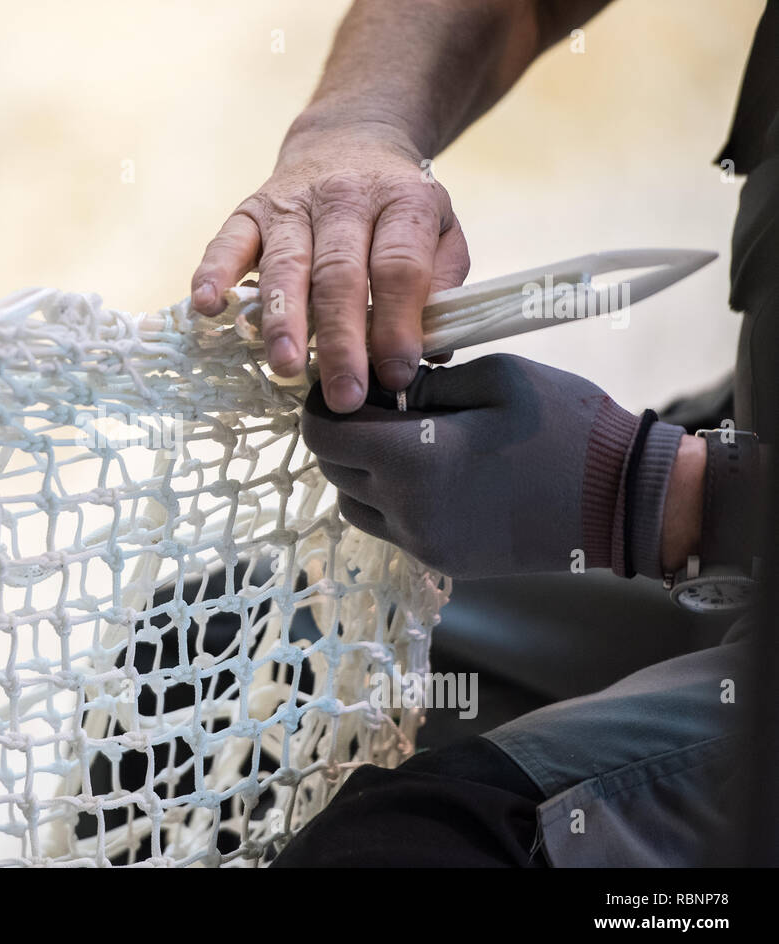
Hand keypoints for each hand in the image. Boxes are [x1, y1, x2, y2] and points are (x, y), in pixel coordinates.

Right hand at [190, 116, 468, 411]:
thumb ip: (441, 287)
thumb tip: (430, 352)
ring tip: (286, 367)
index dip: (398, 324)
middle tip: (344, 394)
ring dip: (282, 320)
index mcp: (403, 202)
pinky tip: (208, 308)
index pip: (399, 267)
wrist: (350, 139)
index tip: (397, 373)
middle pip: (339, 274)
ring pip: (285, 265)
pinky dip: (213, 274)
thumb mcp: (440, 232)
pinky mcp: (250, 209)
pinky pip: (227, 242)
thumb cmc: (396, 206)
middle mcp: (345, 197)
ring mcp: (292, 202)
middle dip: (341, 340)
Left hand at [300, 354, 687, 578]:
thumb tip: (380, 388)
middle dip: (344, 433)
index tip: (347, 382)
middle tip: (380, 403)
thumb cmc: (567, 425)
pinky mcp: (441, 560)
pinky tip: (433, 470)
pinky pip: (389, 527)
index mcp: (412, 458)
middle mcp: (406, 510)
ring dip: (363, 470)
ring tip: (407, 438)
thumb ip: (423, 383)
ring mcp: (422, 543)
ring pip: (354, 503)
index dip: (322, 404)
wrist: (626, 500)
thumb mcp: (494, 378)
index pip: (322, 434)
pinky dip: (392, 498)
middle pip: (332, 469)